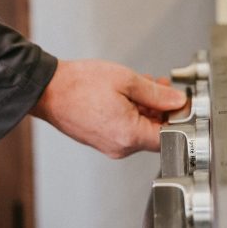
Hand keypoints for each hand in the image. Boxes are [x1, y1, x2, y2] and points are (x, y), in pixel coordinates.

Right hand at [31, 59, 185, 158]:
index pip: (169, 136)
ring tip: (142, 85)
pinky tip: (129, 94)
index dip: (178, 118)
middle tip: (160, 87)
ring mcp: (109, 146)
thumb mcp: (126, 81)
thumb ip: (156, 94)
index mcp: (129, 135)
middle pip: (155, 133)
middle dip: (162, 109)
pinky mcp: (101, 140)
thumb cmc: (80, 85)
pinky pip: (125, 129)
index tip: (179, 102)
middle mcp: (120, 147)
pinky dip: (132, 113)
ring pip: (140, 130)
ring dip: (146, 108)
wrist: (47, 90)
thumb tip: (177, 101)